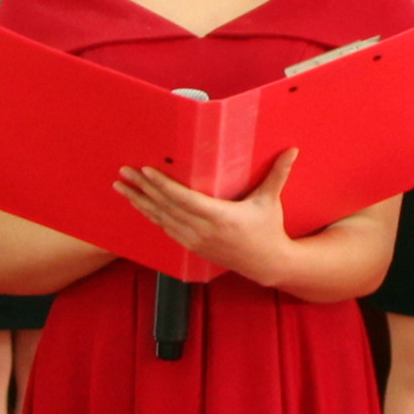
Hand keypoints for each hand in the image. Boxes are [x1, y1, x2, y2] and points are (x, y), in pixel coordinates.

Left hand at [116, 152, 299, 284]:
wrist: (267, 264)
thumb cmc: (269, 230)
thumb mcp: (271, 201)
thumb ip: (277, 174)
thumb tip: (292, 150)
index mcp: (220, 217)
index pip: (184, 198)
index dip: (163, 185)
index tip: (146, 171)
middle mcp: (203, 230)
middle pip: (165, 207)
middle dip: (142, 189)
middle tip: (123, 172)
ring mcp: (195, 240)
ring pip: (160, 219)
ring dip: (139, 202)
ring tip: (121, 187)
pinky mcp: (191, 247)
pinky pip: (165, 228)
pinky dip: (149, 215)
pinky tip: (138, 204)